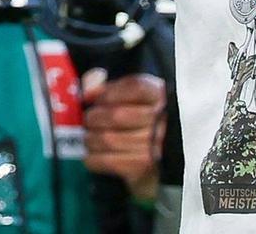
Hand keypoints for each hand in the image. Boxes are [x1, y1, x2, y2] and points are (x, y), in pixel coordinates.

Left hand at [81, 68, 165, 201]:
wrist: (168, 168)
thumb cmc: (146, 128)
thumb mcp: (137, 101)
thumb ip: (110, 88)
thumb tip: (88, 89)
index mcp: (164, 98)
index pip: (136, 86)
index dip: (109, 91)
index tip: (94, 97)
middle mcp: (164, 121)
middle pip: (116, 114)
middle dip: (94, 117)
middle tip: (90, 121)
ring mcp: (155, 146)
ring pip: (107, 139)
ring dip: (90, 139)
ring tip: (90, 139)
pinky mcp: (144, 168)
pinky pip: (107, 160)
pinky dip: (93, 158)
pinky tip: (93, 155)